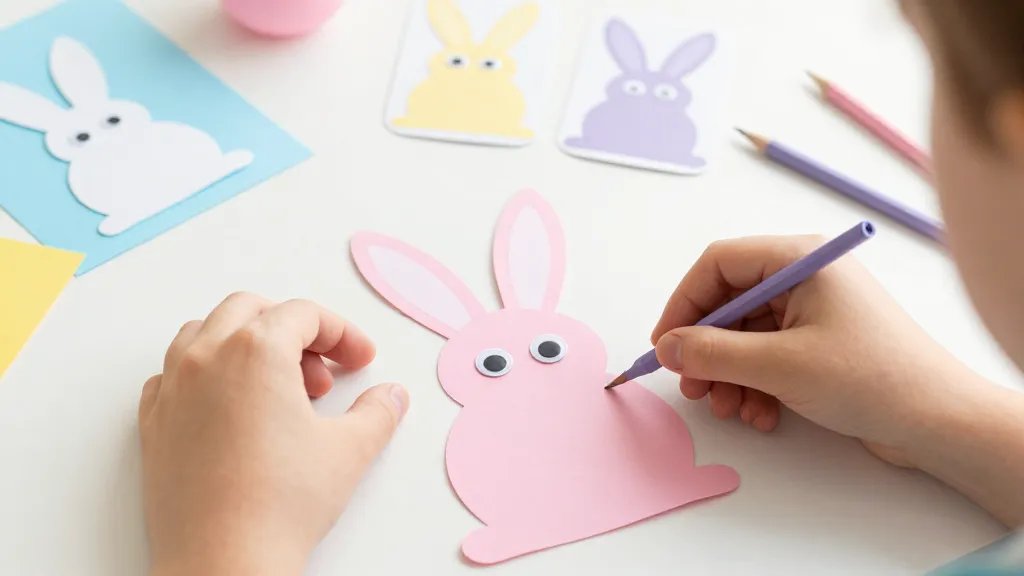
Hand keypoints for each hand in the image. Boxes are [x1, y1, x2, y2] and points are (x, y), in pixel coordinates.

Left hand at [139, 293, 408, 575]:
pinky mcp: (153, 423)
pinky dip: (205, 373)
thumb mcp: (349, 450)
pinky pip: (173, 373)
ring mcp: (172, 388)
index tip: (359, 361)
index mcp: (255, 350)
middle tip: (323, 372)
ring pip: (206, 332)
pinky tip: (231, 405)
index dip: (342, 333)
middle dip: (294, 331)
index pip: (304, 315)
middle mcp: (206, 357)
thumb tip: (391, 398)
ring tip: (279, 386)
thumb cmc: (279, 505)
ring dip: (246, 344)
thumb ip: (378, 412)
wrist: (224, 562)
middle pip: (251, 310)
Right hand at [650, 235, 979, 467]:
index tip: (665, 345)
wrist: (939, 422)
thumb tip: (668, 348)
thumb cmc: (870, 379)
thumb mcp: (779, 365)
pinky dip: (755, 385)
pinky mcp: (821, 344)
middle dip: (707, 349)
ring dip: (729, 374)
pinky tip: (761, 414)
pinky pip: (768, 356)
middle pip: (729, 303)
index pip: (719, 264)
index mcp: (799, 259)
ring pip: (745, 336)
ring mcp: (814, 311)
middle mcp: (805, 277)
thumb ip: (713, 353)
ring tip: (729, 408)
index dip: (684, 304)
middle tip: (693, 387)